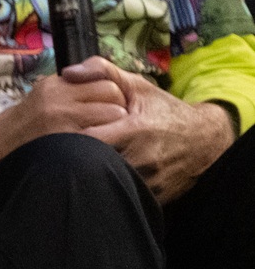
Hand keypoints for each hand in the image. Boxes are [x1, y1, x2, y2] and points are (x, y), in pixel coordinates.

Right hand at [0, 63, 126, 196]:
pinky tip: (107, 150)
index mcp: (54, 84)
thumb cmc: (23, 130)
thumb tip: (100, 89)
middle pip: (111, 91)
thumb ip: (68, 94)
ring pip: (114, 112)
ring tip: (112, 138)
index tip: (111, 107)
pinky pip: (105, 134)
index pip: (100, 77)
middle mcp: (58, 94)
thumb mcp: (42, 101)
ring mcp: (62, 115)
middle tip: (117, 124)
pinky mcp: (67, 136)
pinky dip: (111, 142)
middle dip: (120, 107)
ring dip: (119, 126)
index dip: (111, 94)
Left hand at [78, 57, 236, 203]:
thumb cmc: (163, 110)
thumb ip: (102, 71)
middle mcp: (143, 159)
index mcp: (134, 130)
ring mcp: (150, 181)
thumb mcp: (137, 86)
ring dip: (94, 172)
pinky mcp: (156, 197)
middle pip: (94, 164)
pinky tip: (106, 175)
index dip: (70, 136)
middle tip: (66, 149)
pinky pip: (125, 194)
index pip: (89, 139)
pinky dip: (112, 185)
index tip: (62, 131)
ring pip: (108, 181)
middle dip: (77, 156)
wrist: (205, 140)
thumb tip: (68, 72)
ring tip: (85, 161)